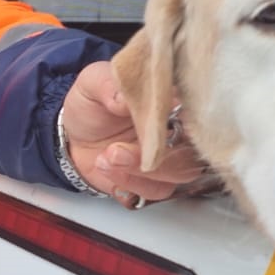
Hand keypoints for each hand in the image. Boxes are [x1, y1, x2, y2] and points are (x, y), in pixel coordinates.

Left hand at [60, 60, 206, 207]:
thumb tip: (123, 99)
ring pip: (179, 173)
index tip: (160, 123)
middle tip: (116, 150)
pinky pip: (156, 191)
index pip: (199, 110)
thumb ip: (108, 86)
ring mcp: (171, 157)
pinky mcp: (156, 181)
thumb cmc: (92, 105)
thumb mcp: (93, 83)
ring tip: (106, 156)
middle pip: (194, 149)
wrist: (74, 136)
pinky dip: (129, 183)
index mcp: (173, 99)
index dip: (186, 120)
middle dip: (158, 155)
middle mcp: (180, 130)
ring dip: (139, 170)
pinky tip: (106, 167)